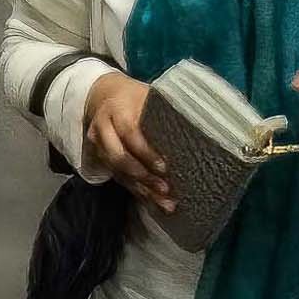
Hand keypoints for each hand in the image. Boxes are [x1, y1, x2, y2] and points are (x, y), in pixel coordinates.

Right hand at [83, 71, 175, 212]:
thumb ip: (163, 110)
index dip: (146, 152)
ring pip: (118, 172)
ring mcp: (98, 145)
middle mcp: (102, 129)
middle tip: (166, 189)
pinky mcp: (100, 158)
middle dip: (143, 176)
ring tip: (164, 203)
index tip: (165, 167)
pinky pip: (118, 178)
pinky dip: (137, 191)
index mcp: (117, 110)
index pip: (130, 133)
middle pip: (119, 157)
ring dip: (142, 190)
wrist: (103, 95)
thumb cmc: (135, 96)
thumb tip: (200, 125)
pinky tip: (153, 201)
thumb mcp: (147, 95)